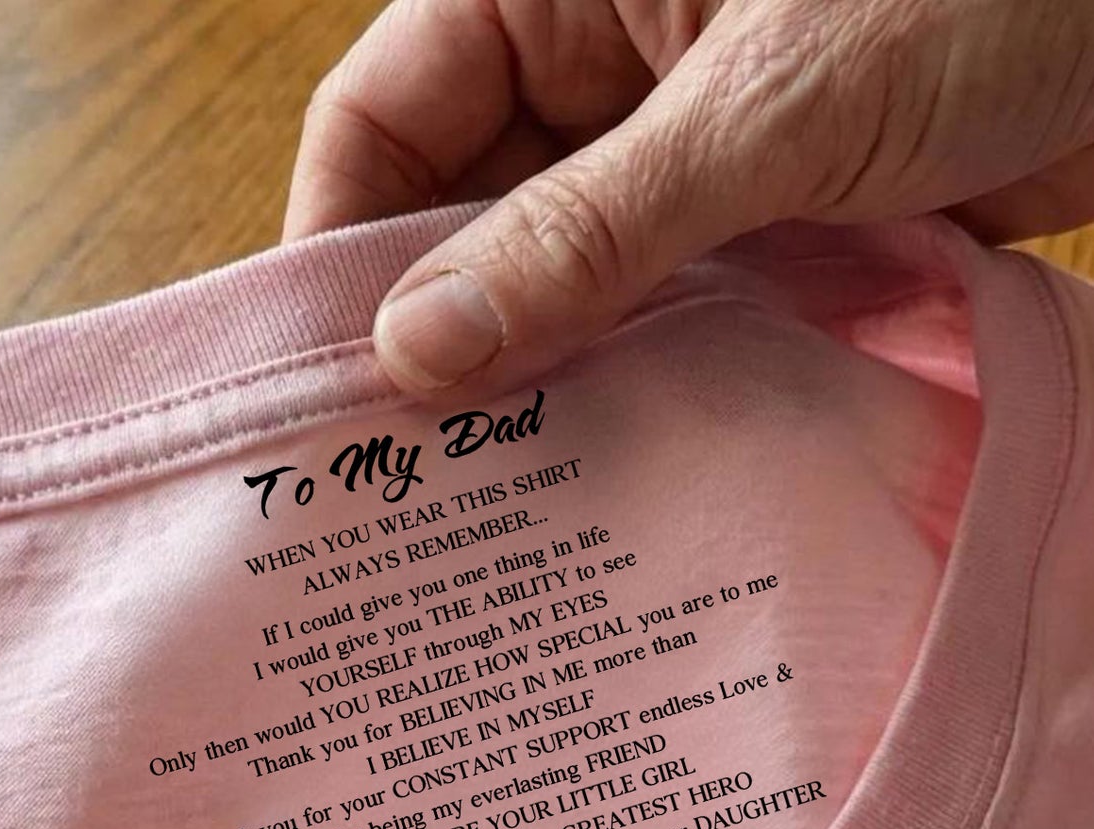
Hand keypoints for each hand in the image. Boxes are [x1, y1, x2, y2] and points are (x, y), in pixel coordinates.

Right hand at [284, 0, 1093, 399]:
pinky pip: (658, 314)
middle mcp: (603, 67)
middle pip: (463, 214)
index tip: (329, 384)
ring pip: (560, 279)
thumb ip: (584, 234)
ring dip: (544, 375)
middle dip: (443, 336)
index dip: (342, 248)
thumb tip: (420, 353)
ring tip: (506, 495)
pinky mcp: (759, 225)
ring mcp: (681, 155)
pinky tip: (618, 464)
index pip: (387, 118)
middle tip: (417, 476)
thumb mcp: (763, 107)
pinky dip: (639, 382)